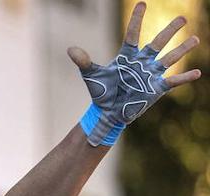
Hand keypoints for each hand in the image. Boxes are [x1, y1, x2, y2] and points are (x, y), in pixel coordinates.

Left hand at [69, 2, 201, 145]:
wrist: (107, 113)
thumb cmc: (100, 93)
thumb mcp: (91, 76)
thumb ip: (83, 62)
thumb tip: (71, 50)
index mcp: (126, 57)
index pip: (133, 34)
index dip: (137, 20)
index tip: (142, 3)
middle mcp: (141, 62)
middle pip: (157, 43)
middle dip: (170, 31)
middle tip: (183, 17)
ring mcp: (150, 75)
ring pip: (169, 58)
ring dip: (182, 49)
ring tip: (195, 39)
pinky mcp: (156, 89)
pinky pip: (173, 81)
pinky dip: (184, 78)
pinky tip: (197, 73)